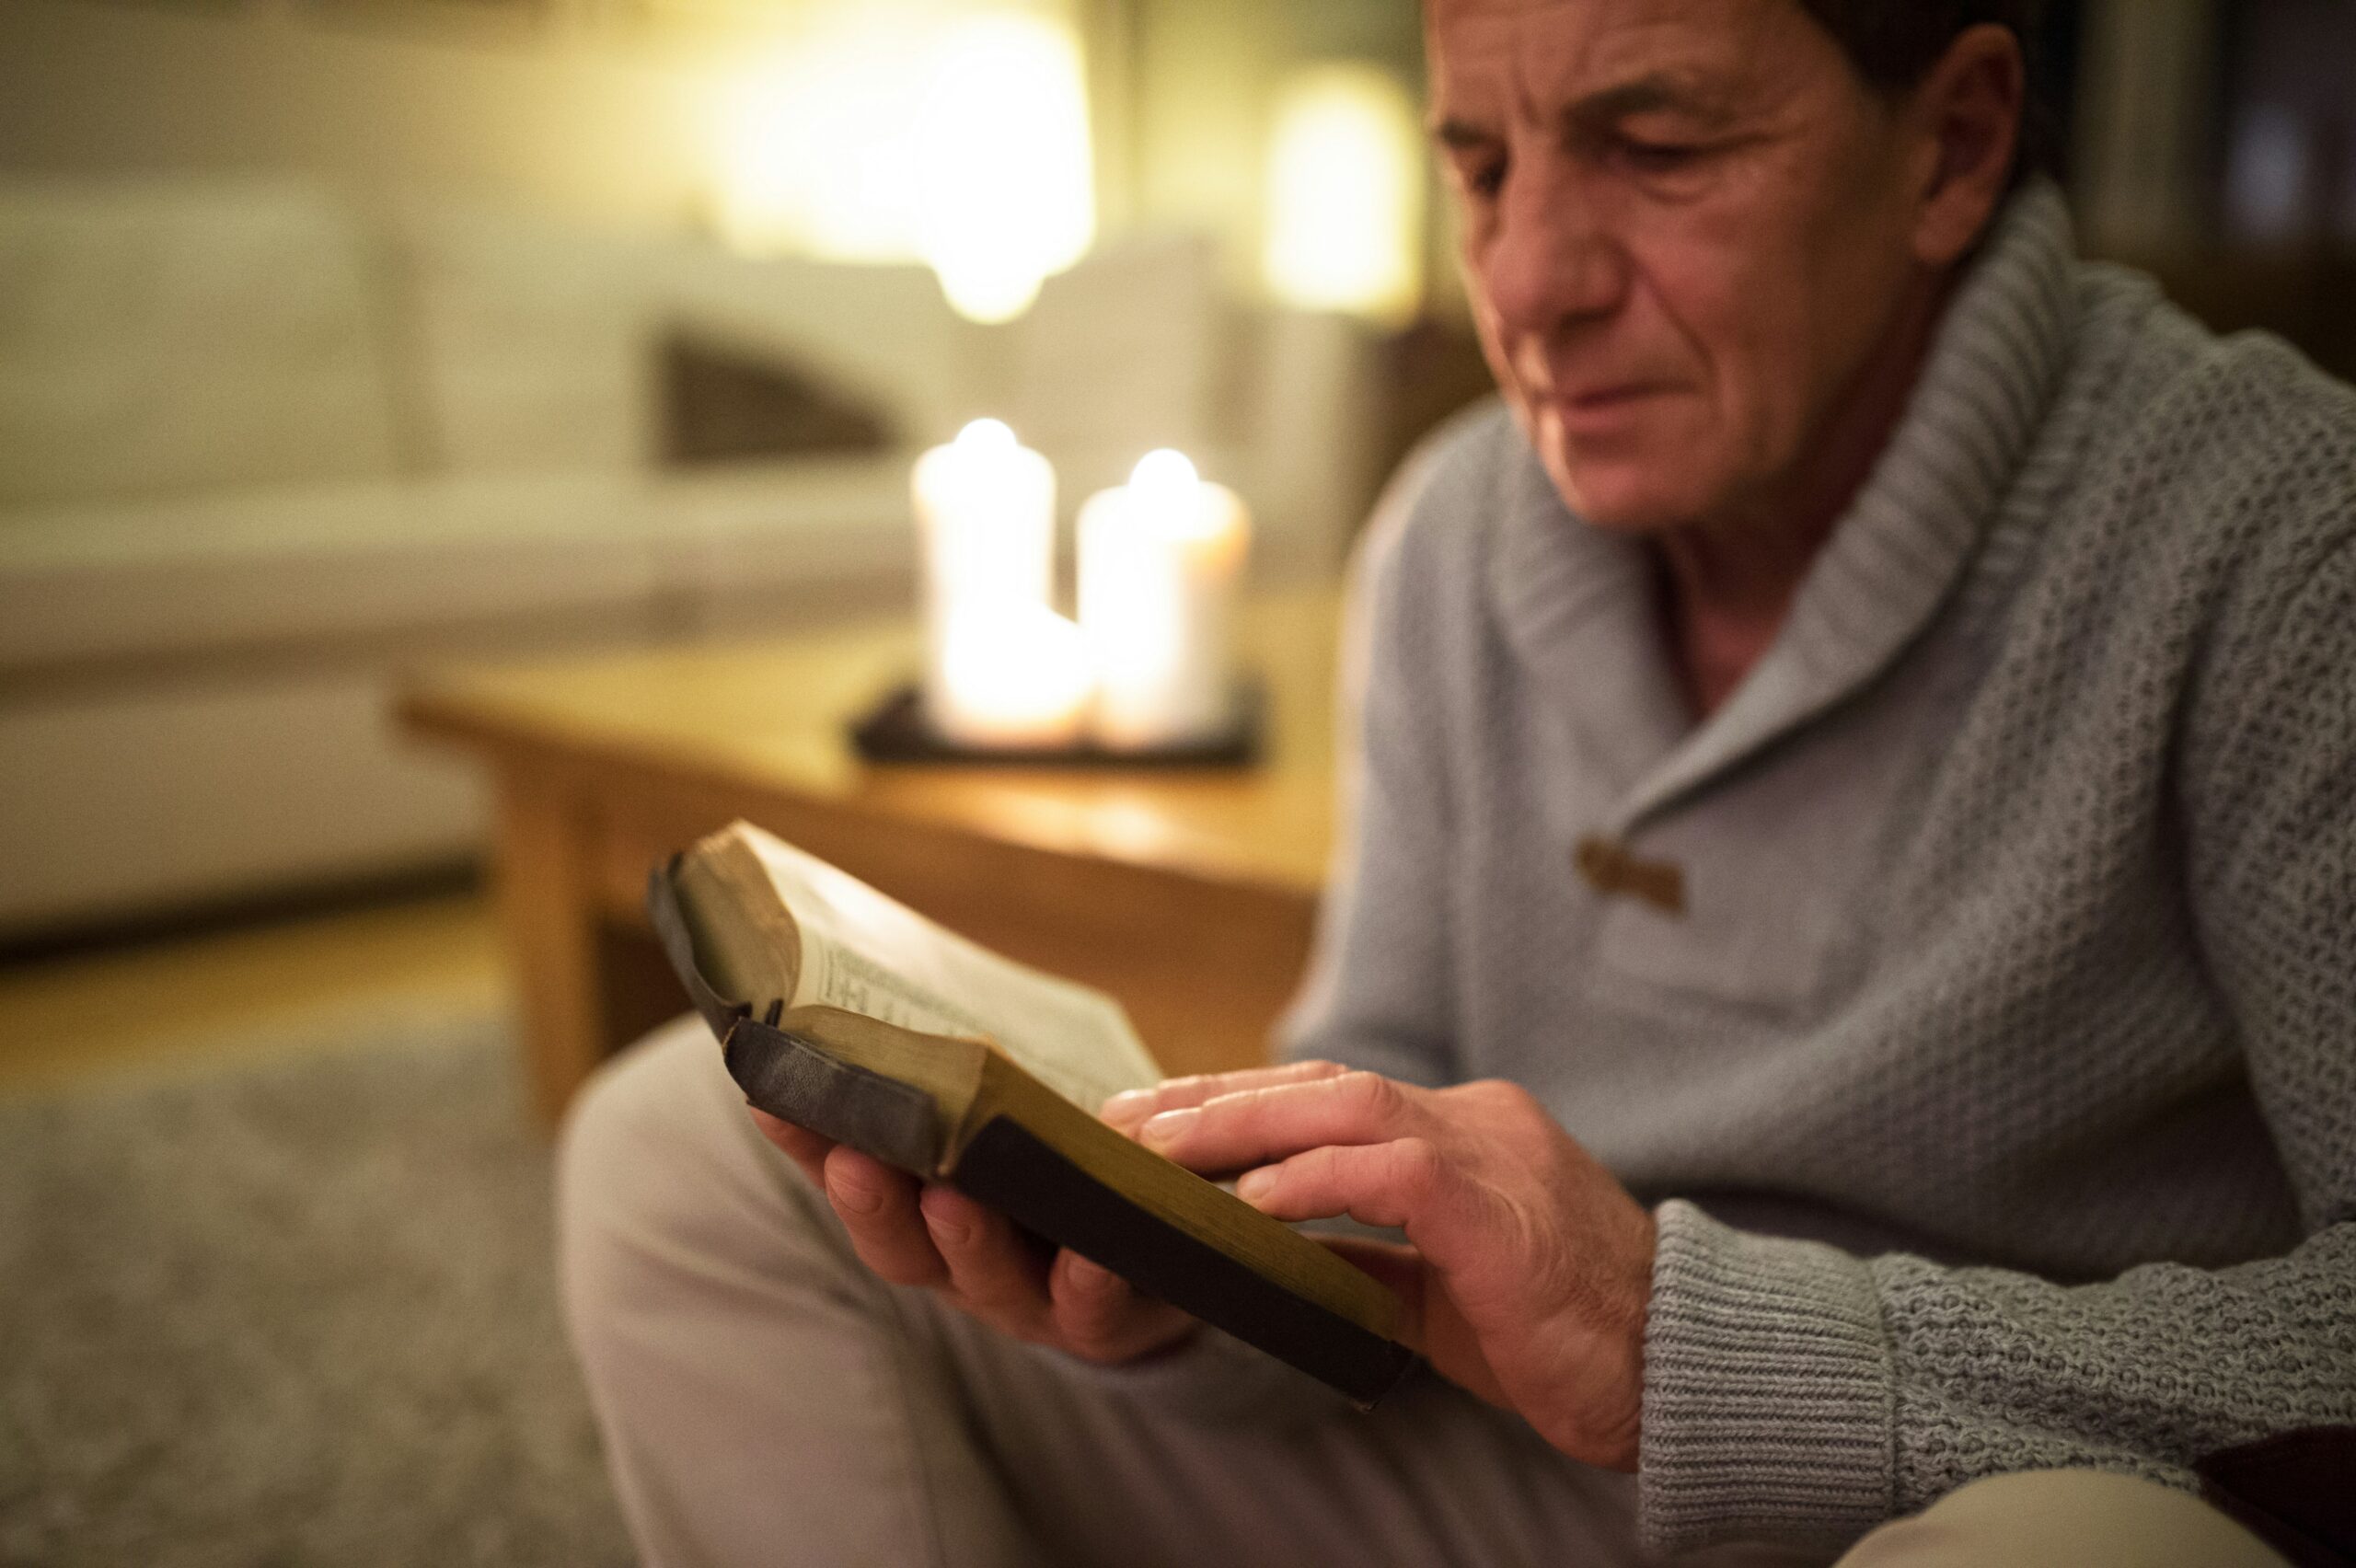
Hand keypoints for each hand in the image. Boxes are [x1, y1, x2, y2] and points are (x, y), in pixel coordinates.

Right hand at [748, 1110, 1199, 1364]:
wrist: (1172, 1249)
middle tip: (854, 1159)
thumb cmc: (1070, 1165)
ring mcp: (1035, 1302)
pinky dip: (1089, 1282)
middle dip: (876, 1204)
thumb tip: (894, 1019)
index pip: (849, 1175)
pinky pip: (1095, 1311)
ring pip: (990, 1281)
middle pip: (903, 1249)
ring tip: (953, 1196)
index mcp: (921, 1218)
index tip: (768, 1098)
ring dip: (968, 1240)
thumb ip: (959, 1077)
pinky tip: (1090, 1255)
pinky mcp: (1113, 1319)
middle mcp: (962, 1269)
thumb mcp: (1014, 1112)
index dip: (804, 1143)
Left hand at [1102, 1061, 1655, 1470]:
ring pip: (1345, 1106)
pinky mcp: (1500, 1206)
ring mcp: (1493, 1153)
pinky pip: (1389, 1171)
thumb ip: (1372, 1256)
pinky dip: (1312, 1179)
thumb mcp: (1445, 1291)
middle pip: (1322, 1084)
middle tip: (1122, 1121)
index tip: (1153, 1119)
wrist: (1675, 1374)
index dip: (1236, 1101)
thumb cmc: (1567, 1338)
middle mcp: (1476, 1120)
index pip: (1330, 1096)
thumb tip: (1278, 1247)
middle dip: (1214, 1098)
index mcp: (1465, 1133)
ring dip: (1240, 1123)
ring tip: (1156, 1150)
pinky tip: (1247, 1201)